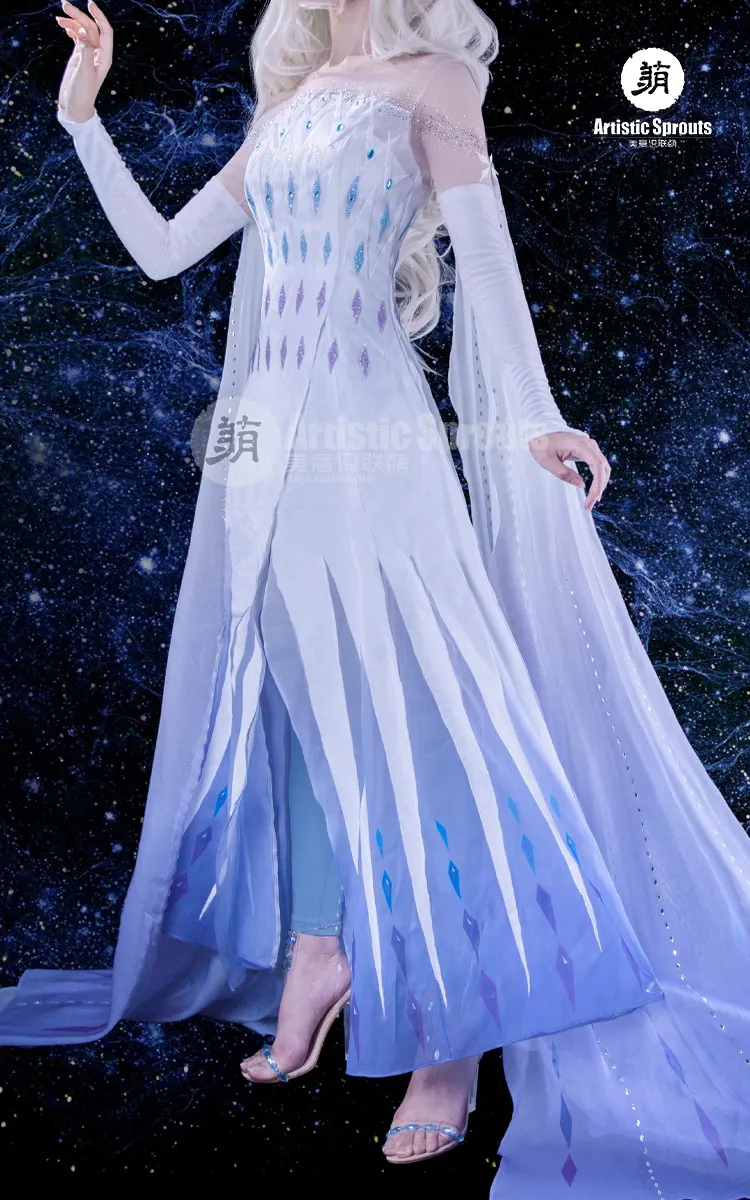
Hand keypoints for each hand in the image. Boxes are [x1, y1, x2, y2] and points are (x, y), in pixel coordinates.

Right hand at [56, 0, 112, 123]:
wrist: (75, 106)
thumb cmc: (82, 93)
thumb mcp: (84, 72)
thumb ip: (84, 51)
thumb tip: (81, 32)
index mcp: (104, 57)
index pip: (105, 31)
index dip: (99, 16)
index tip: (89, 4)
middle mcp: (98, 54)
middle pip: (90, 28)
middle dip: (79, 15)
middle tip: (64, 5)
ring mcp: (88, 54)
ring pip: (82, 31)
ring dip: (72, 21)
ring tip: (59, 16)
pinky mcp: (79, 56)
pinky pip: (76, 37)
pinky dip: (70, 29)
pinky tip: (63, 24)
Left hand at [529, 431, 610, 511]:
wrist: (540, 432)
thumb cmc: (541, 445)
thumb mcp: (548, 461)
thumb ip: (564, 473)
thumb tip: (582, 485)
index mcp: (580, 445)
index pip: (597, 466)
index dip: (598, 483)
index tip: (592, 498)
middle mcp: (589, 445)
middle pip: (603, 468)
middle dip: (599, 488)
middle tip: (590, 505)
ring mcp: (590, 447)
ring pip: (603, 468)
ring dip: (600, 484)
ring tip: (592, 500)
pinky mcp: (588, 451)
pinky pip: (598, 466)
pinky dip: (598, 479)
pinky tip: (593, 490)